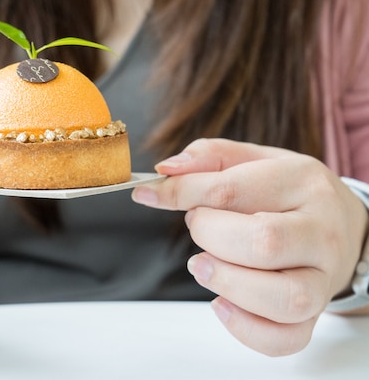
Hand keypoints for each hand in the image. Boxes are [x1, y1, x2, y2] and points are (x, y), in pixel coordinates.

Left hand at [132, 138, 367, 355]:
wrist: (345, 225)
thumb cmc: (288, 193)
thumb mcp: (254, 160)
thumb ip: (209, 157)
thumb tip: (166, 170)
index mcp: (301, 182)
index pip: (230, 189)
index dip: (179, 193)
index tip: (150, 195)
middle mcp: (320, 231)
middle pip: (263, 242)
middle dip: (210, 237)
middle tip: (197, 228)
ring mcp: (322, 277)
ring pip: (284, 297)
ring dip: (227, 283)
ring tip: (202, 266)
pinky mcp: (315, 313)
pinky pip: (287, 337)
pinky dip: (245, 328)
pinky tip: (221, 303)